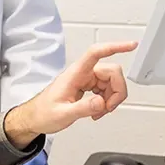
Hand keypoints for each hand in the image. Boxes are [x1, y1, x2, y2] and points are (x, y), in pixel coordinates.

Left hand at [5, 41, 137, 149]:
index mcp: (75, 74)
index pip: (96, 53)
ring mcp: (85, 80)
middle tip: (108, 107)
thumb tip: (101, 103)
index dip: (114, 47)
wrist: (35, 118)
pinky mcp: (87, 87)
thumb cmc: (43, 113)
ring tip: (100, 112)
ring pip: (111, 82)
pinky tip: (98, 110)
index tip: (130, 45)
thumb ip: (83, 108)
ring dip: (111, 98)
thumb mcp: (63, 114)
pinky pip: (105, 90)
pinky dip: (106, 101)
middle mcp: (81, 74)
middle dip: (116, 91)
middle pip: (111, 72)